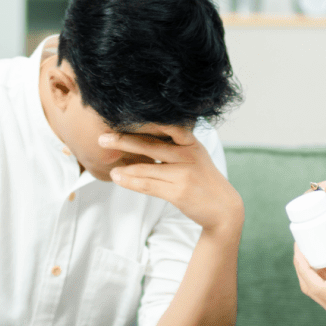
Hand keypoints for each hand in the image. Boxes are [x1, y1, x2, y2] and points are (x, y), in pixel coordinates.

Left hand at [100, 127, 243, 234]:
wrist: (224, 209)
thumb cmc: (203, 181)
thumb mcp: (195, 156)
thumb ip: (174, 146)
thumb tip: (142, 138)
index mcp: (191, 142)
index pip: (164, 126)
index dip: (141, 122)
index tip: (120, 117)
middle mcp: (188, 154)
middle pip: (150, 144)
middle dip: (123, 140)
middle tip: (102, 138)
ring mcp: (184, 173)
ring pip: (145, 167)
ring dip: (123, 166)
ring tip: (108, 165)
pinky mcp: (179, 191)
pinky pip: (148, 185)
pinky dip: (130, 182)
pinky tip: (118, 178)